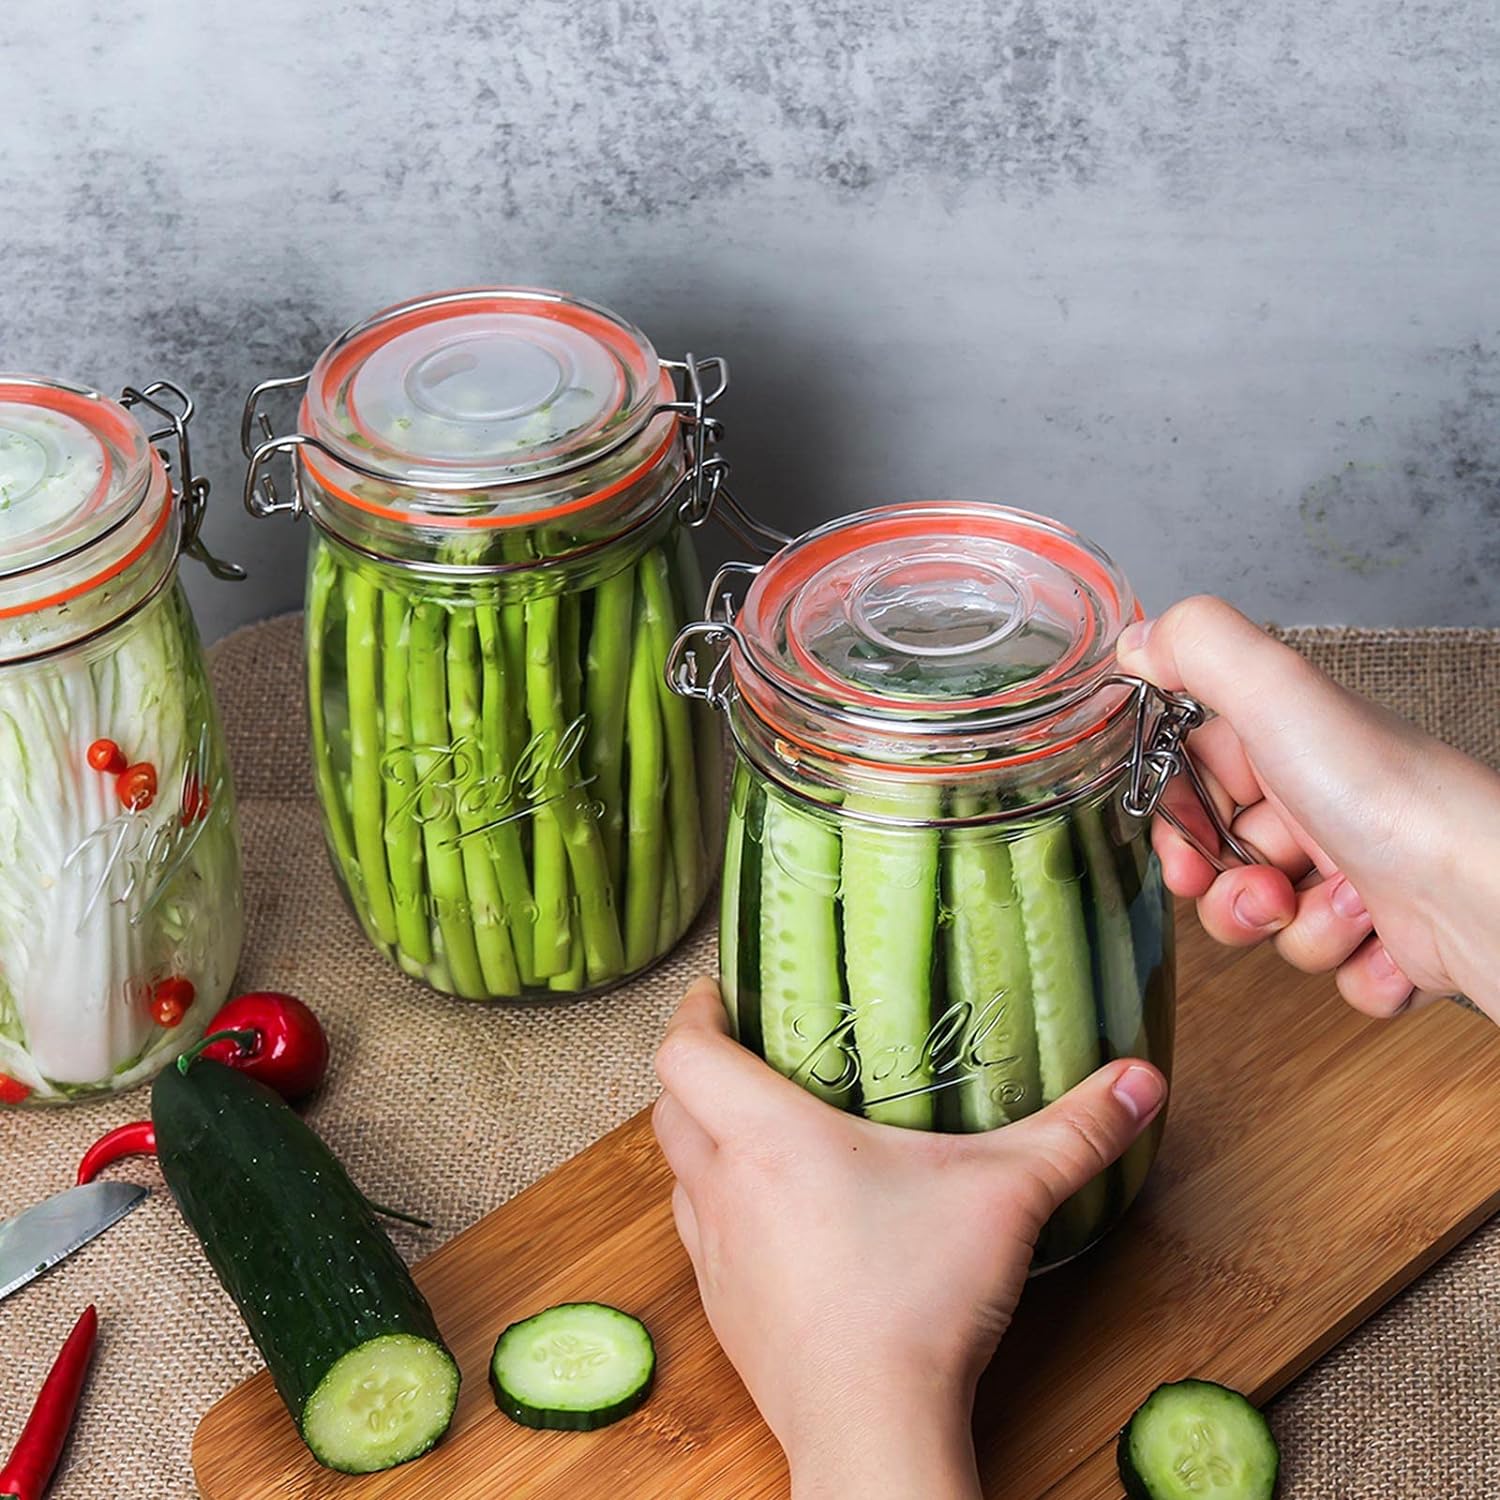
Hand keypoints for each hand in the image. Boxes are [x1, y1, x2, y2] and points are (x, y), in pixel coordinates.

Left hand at [653, 979, 1165, 1499]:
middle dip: (698, 1071)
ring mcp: (715, 1256)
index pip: (684, 1049)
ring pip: (678, 1173)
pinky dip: (722, 1207)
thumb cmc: (919, 1301)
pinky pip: (701, 1236)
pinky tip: (779, 1218)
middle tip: (747, 1053)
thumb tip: (1141, 1079)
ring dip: (704, 1141)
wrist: (871, 1431)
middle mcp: (723, 1187)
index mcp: (767, 1136)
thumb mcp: (1008, 1195)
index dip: (694, 1011)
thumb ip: (1075, 1132)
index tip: (721, 993)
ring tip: (760, 1128)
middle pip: (668, 1105)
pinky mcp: (725, 1312)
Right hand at [1117, 596, 1499, 1021]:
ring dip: (1299, 930)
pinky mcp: (1393, 940)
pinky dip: (1357, 969)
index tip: (1183, 852)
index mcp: (1289, 748)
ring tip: (1346, 910)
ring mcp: (1357, 875)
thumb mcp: (1278, 692)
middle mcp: (1322, 807)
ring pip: (1275, 924)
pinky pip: (1337, 974)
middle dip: (1231, 894)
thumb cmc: (1390, 797)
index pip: (1195, 789)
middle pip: (1225, 865)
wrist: (1486, 892)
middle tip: (1265, 891)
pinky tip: (1389, 943)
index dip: (1178, 826)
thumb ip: (1197, 648)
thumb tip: (1136, 639)